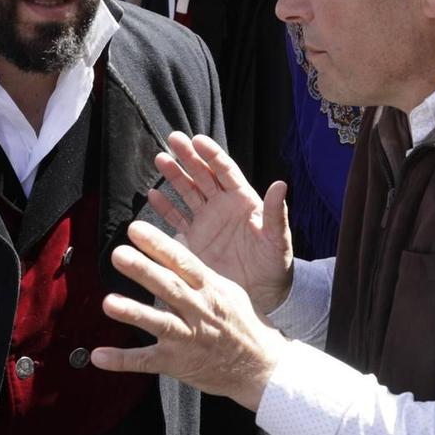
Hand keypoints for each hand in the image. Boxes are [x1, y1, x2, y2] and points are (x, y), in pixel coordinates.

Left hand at [92, 220, 290, 412]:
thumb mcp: (227, 290)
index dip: (159, 245)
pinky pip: (146, 361)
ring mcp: (188, 339)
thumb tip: (176, 242)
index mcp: (210, 289)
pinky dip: (122, 360)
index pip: (183, 262)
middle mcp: (199, 311)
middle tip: (119, 254)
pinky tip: (99, 355)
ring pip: (159, 323)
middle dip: (144, 270)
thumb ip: (197, 270)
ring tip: (108, 302)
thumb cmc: (242, 323)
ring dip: (134, 313)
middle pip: (169, 287)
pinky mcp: (177, 363)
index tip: (135, 229)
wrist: (261, 367)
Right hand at [147, 132, 294, 314]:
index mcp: (244, 201)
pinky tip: (153, 195)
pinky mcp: (195, 240)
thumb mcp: (277, 240)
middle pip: (203, 175)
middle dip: (189, 156)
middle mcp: (223, 207)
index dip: (211, 155)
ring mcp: (207, 222)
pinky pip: (177, 219)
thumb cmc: (274, 267)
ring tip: (160, 159)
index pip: (225, 171)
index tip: (197, 140)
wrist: (260, 296)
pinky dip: (166, 207)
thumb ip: (275, 213)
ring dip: (174, 176)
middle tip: (173, 138)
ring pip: (188, 192)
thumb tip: (281, 184)